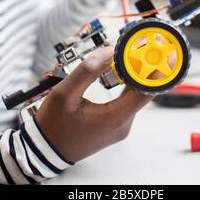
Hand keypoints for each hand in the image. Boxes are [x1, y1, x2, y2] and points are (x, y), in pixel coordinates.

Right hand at [35, 46, 152, 162]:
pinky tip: (120, 73)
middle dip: (142, 69)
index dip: (154, 71)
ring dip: (133, 77)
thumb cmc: (53, 126)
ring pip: (135, 97)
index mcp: (114, 118)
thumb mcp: (64, 94)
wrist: (45, 151)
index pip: (145, 92)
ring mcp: (120, 127)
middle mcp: (122, 124)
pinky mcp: (115, 126)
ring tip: (128, 57)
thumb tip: (108, 52)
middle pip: (142, 93)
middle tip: (140, 48)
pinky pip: (127, 102)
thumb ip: (87, 72)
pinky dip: (126, 86)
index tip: (153, 53)